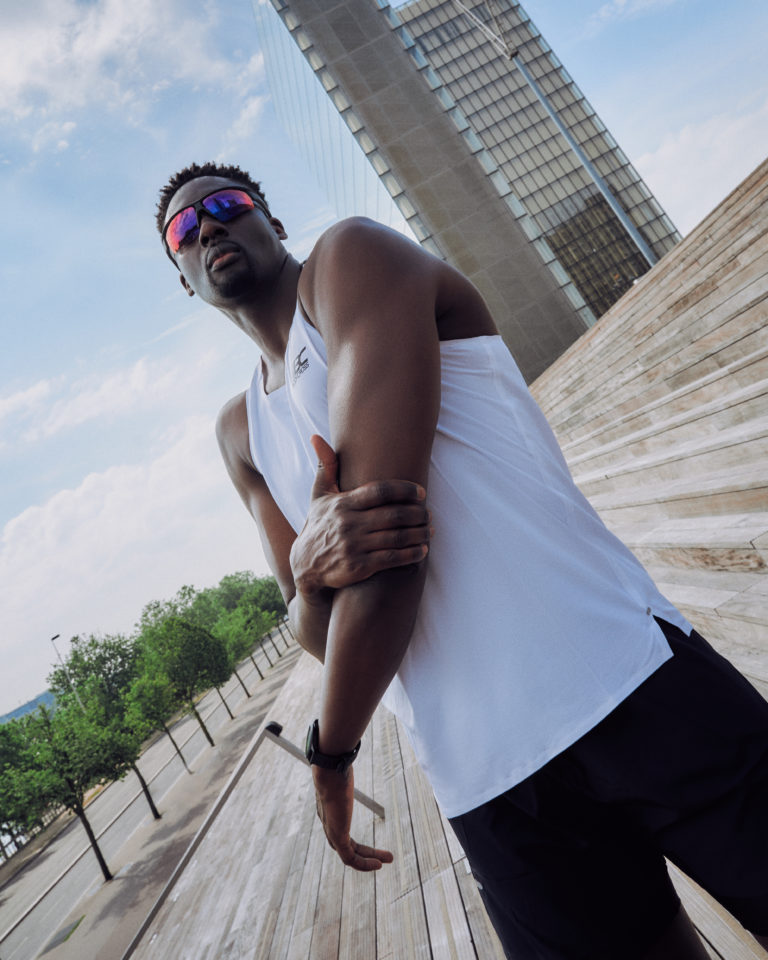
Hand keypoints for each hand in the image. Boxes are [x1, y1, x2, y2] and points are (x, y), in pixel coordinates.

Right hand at [290, 435, 430, 596]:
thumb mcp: (319, 496)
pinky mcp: (358, 567)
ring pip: (396, 537)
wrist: (306, 565)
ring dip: (419, 533)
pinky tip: (423, 550)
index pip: (380, 491)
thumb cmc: (319, 525)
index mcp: (343, 504)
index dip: (405, 490)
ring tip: (431, 530)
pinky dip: (411, 554)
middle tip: (430, 513)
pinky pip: (391, 559)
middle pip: (393, 515)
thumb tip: (316, 437)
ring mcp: (353, 546)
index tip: (421, 492)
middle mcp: (348, 524)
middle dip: (417, 514)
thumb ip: (325, 467)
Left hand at [312, 765, 392, 870]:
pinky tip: (378, 864)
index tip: (373, 847)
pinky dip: (364, 863)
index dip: (358, 844)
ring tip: (387, 861)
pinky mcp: (337, 835)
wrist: (329, 768)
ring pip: (350, 856)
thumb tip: (349, 754)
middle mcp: (329, 825)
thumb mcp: (342, 773)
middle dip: (367, 854)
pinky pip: (350, 858)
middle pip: (347, 848)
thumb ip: (345, 771)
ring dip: (368, 861)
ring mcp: (332, 831)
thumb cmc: (336, 766)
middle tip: (385, 857)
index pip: (343, 835)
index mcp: (330, 814)